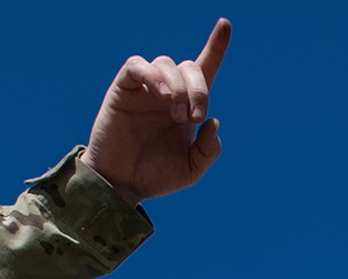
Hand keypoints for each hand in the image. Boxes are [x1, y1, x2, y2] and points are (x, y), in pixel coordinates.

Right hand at [81, 19, 232, 202]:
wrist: (122, 184)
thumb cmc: (155, 176)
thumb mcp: (191, 169)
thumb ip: (208, 150)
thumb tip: (213, 121)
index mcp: (186, 106)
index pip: (203, 69)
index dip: (215, 46)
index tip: (225, 24)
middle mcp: (167, 92)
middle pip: (188, 67)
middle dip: (199, 89)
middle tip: (195, 117)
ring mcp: (145, 89)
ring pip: (166, 64)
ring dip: (178, 87)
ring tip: (177, 116)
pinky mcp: (123, 89)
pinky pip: (137, 66)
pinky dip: (152, 75)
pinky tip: (160, 95)